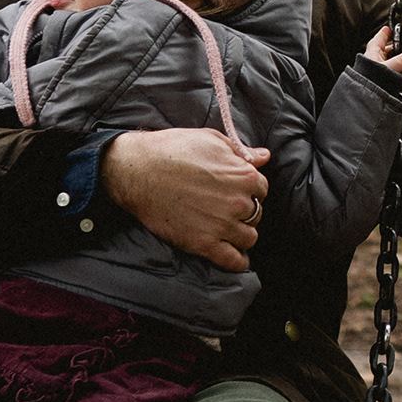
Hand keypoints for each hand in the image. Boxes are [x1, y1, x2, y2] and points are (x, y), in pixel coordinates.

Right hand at [104, 125, 272, 271]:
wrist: (137, 171)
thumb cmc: (173, 149)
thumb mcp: (211, 140)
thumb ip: (241, 152)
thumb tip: (264, 156)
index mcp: (244, 176)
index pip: (261, 189)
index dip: (249, 189)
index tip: (236, 190)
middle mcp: (238, 202)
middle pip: (257, 213)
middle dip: (245, 211)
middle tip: (227, 208)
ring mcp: (222, 225)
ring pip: (248, 238)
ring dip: (241, 234)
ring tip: (228, 230)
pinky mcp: (204, 244)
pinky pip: (233, 261)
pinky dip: (237, 261)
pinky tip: (235, 257)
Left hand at [360, 24, 401, 81]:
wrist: (364, 96)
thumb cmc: (369, 81)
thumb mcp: (389, 67)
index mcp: (373, 51)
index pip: (381, 37)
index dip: (388, 32)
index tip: (394, 28)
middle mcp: (375, 59)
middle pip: (391, 50)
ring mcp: (379, 69)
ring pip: (394, 63)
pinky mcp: (382, 80)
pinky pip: (394, 75)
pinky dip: (401, 77)